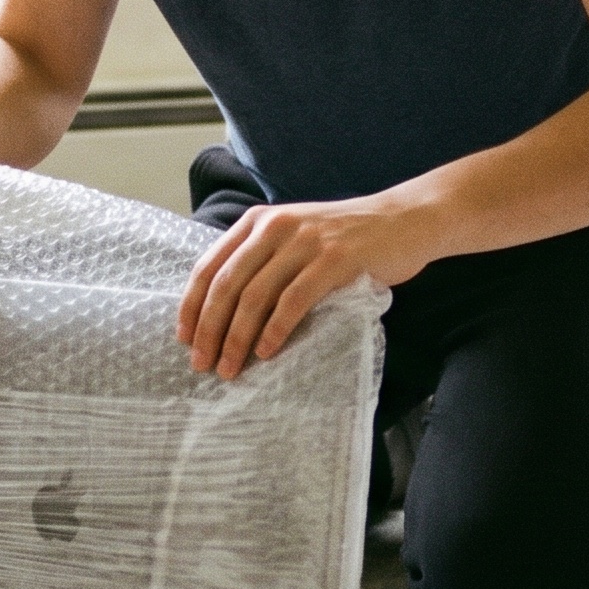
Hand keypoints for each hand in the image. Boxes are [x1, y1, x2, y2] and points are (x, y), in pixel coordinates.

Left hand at [177, 197, 435, 379]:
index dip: (192, 306)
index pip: (210, 266)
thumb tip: (222, 312)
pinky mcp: (334, 259)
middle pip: (227, 285)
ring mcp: (305, 241)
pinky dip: (275, 330)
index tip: (185, 339)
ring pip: (255, 296)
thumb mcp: (294, 237)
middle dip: (210, 330)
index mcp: (258, 222)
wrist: (404, 220)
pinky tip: (266, 352)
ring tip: (231, 367)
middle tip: (202, 364)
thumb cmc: (345, 238)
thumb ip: (261, 261)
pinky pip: (293, 300)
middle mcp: (275, 227)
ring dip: (237, 338)